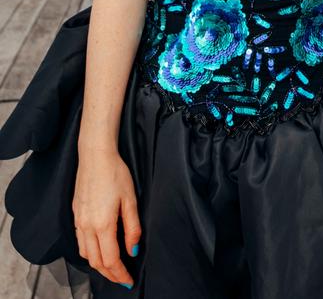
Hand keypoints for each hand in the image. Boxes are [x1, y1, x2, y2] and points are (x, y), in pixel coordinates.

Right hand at [73, 149, 141, 287]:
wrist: (95, 156)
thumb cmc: (115, 174)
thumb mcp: (131, 200)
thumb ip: (132, 228)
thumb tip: (133, 250)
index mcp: (103, 224)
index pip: (111, 259)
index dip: (120, 274)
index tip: (129, 280)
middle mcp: (87, 227)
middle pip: (97, 262)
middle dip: (110, 274)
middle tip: (122, 278)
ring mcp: (79, 221)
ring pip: (86, 255)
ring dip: (99, 266)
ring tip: (112, 268)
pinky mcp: (75, 215)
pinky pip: (80, 243)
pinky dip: (89, 253)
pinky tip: (98, 251)